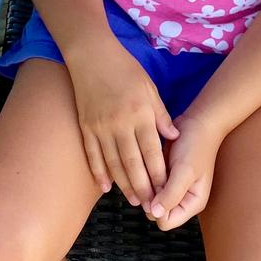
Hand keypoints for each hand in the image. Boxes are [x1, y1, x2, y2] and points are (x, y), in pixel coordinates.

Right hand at [68, 41, 180, 207]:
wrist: (91, 55)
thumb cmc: (125, 70)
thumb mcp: (150, 89)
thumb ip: (161, 115)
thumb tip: (173, 138)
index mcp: (140, 113)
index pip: (152, 152)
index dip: (159, 175)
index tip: (166, 191)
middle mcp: (120, 124)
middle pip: (133, 163)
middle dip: (143, 187)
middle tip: (151, 205)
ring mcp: (100, 127)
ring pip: (113, 163)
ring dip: (124, 185)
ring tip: (134, 201)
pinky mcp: (86, 126)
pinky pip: (93, 155)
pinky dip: (99, 173)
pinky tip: (106, 187)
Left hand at [148, 110, 224, 229]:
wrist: (197, 123)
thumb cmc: (196, 145)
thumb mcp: (185, 171)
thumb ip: (172, 194)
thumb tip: (155, 213)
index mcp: (192, 204)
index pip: (166, 222)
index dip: (157, 208)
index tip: (156, 187)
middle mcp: (182, 200)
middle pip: (156, 213)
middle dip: (151, 197)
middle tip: (154, 176)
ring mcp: (173, 189)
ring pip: (151, 199)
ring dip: (148, 186)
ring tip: (153, 168)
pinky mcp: (165, 177)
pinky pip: (150, 185)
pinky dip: (147, 177)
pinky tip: (150, 164)